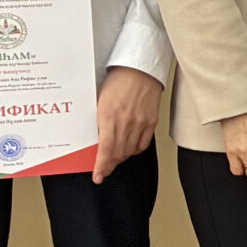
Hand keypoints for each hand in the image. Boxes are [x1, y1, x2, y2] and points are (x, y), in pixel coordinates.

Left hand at [94, 67, 163, 181]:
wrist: (140, 69)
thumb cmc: (118, 80)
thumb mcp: (99, 100)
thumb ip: (98, 121)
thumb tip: (95, 139)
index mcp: (109, 116)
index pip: (105, 150)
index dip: (101, 167)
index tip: (98, 176)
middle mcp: (126, 122)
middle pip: (118, 154)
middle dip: (110, 165)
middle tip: (104, 170)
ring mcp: (140, 123)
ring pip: (130, 151)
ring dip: (121, 157)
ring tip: (115, 158)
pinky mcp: (151, 122)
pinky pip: (143, 144)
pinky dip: (135, 150)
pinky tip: (130, 148)